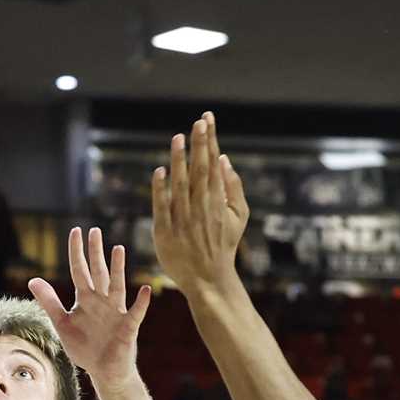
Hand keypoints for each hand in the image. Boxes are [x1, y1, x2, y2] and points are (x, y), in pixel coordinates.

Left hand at [28, 228, 150, 391]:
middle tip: (94, 231)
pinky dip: (141, 303)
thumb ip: (49, 302)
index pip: (79, 271)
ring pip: (116, 286)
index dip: (77, 252)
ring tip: (117, 249)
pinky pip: (136, 313)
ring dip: (118, 269)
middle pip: (98, 272)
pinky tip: (145, 290)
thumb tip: (32, 280)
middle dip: (95, 253)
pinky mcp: (127, 327)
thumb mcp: (62, 323)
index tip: (75, 231)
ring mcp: (116, 312)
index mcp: (86, 299)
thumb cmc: (85, 347)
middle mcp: (101, 301)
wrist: (103, 371)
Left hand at [152, 112, 248, 294]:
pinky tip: (160, 171)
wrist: (210, 279)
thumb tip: (225, 159)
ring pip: (181, 185)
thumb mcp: (239, 217)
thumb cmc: (224, 245)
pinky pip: (162, 207)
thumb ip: (234, 187)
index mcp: (219, 201)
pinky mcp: (166, 233)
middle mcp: (202, 208)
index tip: (206, 120)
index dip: (210, 140)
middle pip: (200, 170)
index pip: (213, 164)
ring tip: (178, 138)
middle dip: (199, 144)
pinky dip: (161, 189)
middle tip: (197, 122)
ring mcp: (184, 220)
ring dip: (179, 161)